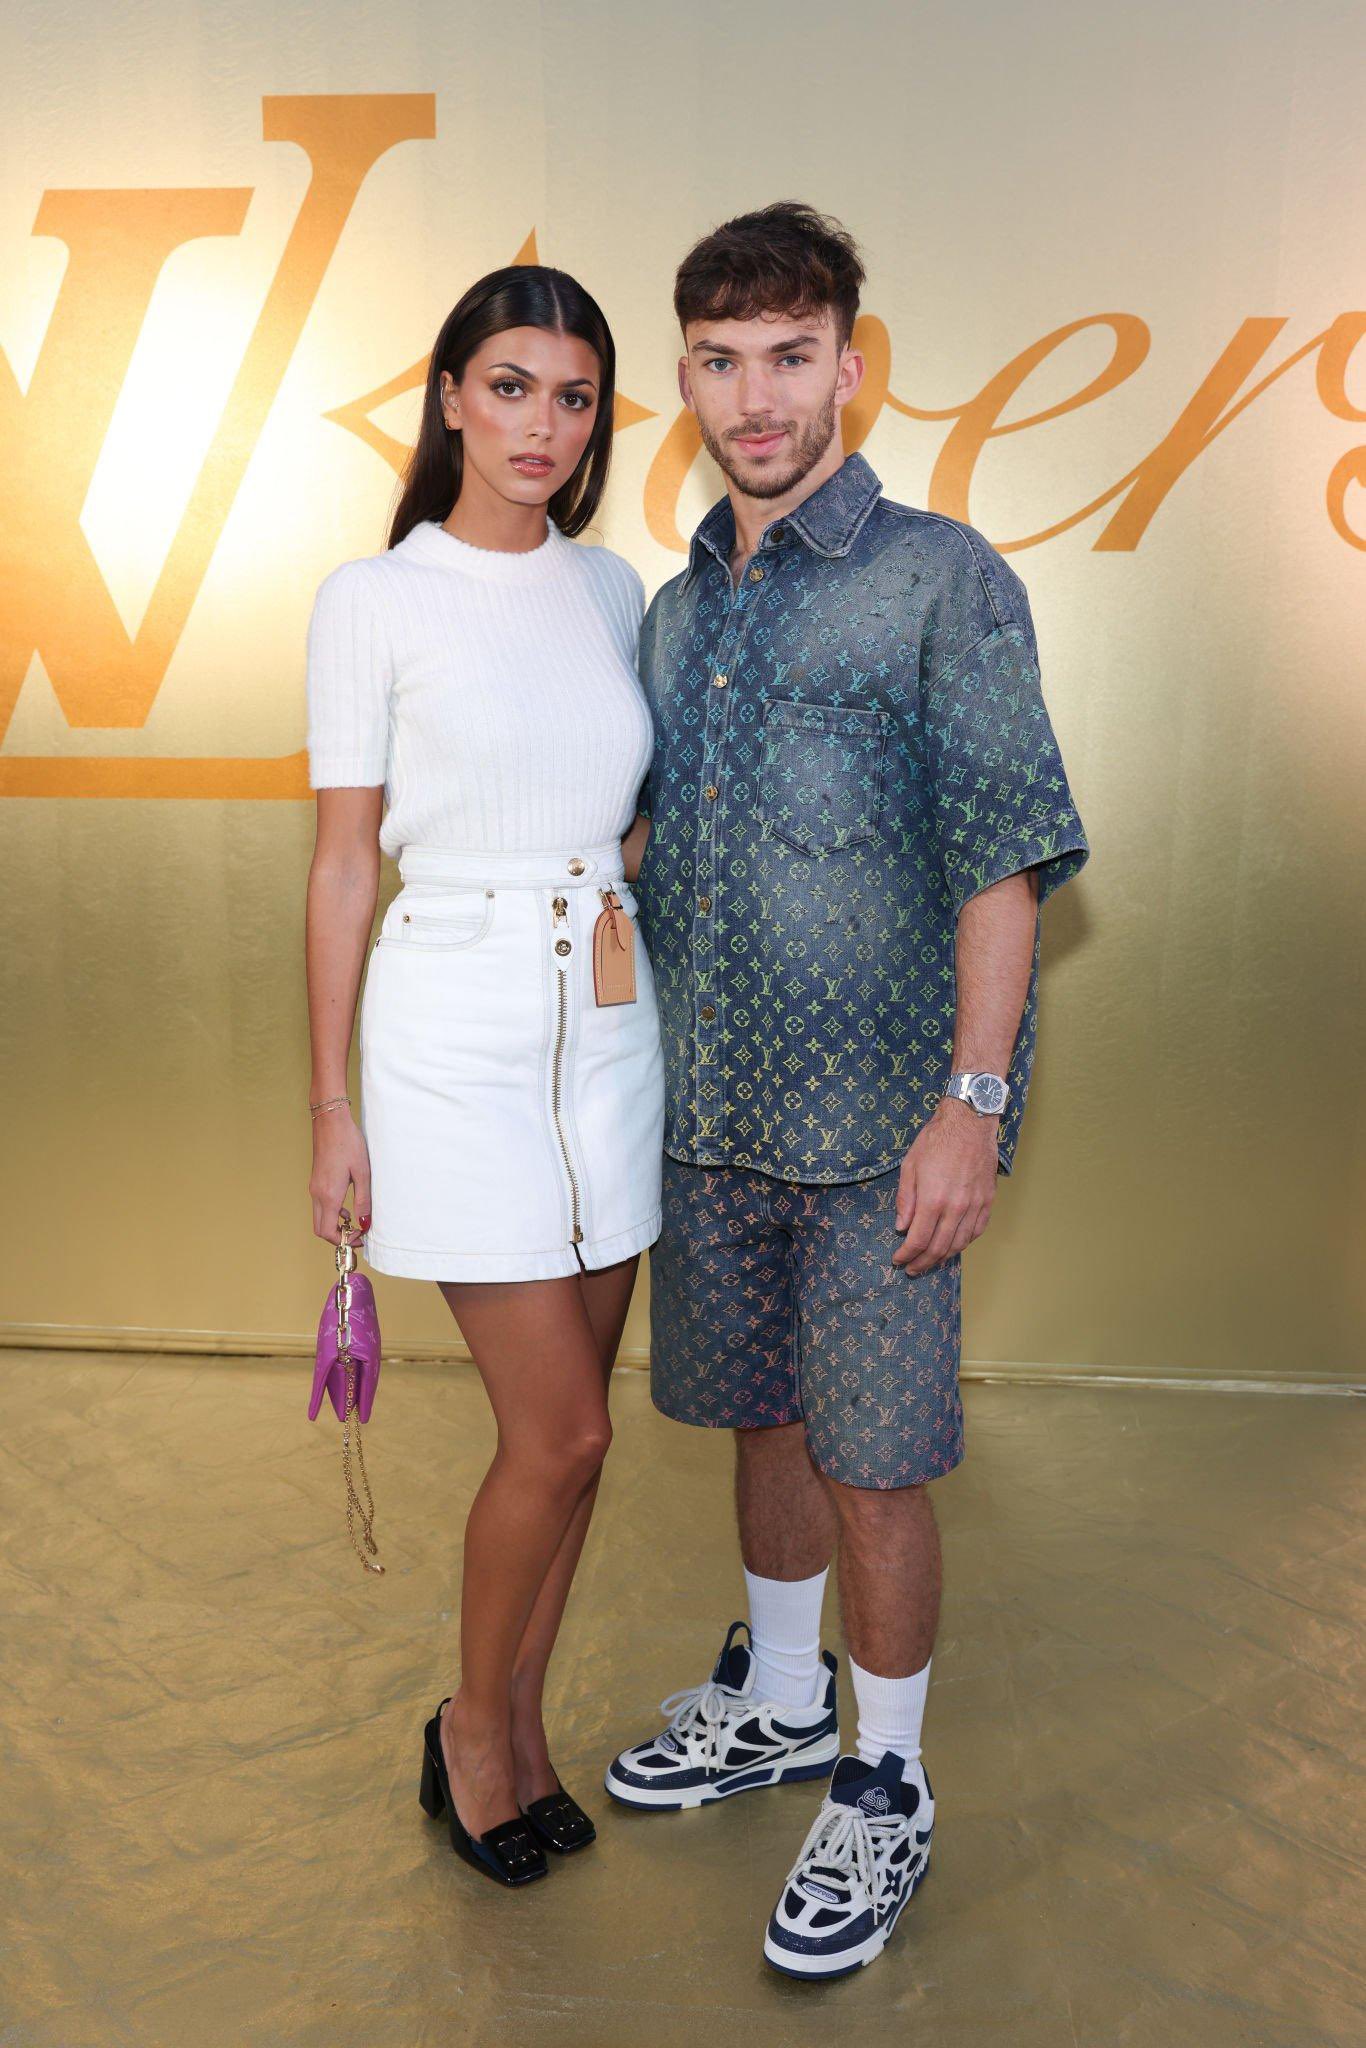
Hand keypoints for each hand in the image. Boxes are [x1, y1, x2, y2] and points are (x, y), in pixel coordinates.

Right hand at [309, 1108, 371, 1246]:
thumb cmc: (348, 1143)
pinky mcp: (316, 1181)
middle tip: (358, 1234)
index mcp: (328, 1195)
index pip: (328, 1232)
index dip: (343, 1241)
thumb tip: (364, 1224)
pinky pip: (320, 1206)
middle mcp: (317, 1194)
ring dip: (334, 1225)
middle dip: (338, 1237)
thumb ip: (364, 1201)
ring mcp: (314, 1187)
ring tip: (356, 1221)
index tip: (360, 1238)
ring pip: (319, 1218)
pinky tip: (347, 1207)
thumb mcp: (362, 1173)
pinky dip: (331, 1213)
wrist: (331, 1122)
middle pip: (320, 1229)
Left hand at [892, 1098, 998, 1273]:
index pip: (918, 1239)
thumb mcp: (910, 1166)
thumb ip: (906, 1200)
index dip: (906, 1255)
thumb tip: (901, 1226)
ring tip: (930, 1262)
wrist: (969, 1122)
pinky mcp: (987, 1201)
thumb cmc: (936, 1140)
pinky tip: (953, 1245)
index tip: (898, 1259)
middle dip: (923, 1263)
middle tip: (912, 1269)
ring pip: (960, 1243)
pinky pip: (976, 1231)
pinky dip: (964, 1243)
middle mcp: (956, 1207)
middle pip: (938, 1248)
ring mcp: (974, 1205)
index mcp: (933, 1199)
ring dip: (943, 1257)